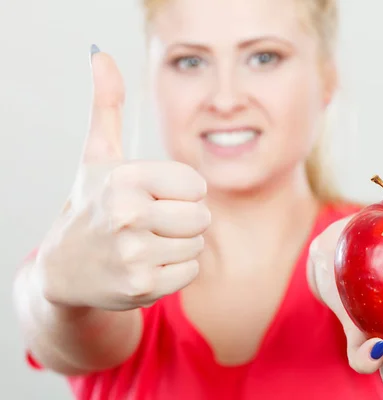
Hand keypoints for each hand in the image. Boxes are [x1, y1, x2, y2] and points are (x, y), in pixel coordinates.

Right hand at [36, 47, 210, 310]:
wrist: (66, 269)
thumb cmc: (91, 206)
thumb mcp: (98, 157)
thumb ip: (106, 107)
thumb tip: (100, 54)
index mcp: (124, 178)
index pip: (196, 185)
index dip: (181, 192)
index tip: (154, 197)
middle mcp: (127, 215)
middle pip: (201, 216)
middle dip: (183, 219)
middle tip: (150, 223)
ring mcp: (133, 253)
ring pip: (197, 244)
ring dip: (179, 244)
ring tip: (146, 242)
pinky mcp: (141, 286)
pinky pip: (190, 271)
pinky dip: (175, 270)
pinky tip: (147, 264)